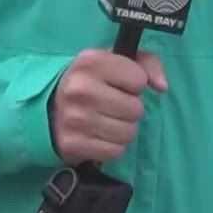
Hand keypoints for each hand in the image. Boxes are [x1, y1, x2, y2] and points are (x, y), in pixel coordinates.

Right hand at [49, 48, 166, 163]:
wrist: (50, 108)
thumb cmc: (92, 81)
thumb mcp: (116, 62)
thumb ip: (147, 64)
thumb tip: (162, 86)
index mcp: (91, 61)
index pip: (138, 79)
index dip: (134, 84)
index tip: (119, 84)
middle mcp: (80, 88)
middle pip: (136, 109)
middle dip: (130, 109)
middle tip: (112, 105)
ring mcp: (75, 118)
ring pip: (128, 132)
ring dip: (122, 129)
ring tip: (107, 120)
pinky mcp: (73, 144)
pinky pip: (115, 151)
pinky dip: (111, 146)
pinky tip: (99, 135)